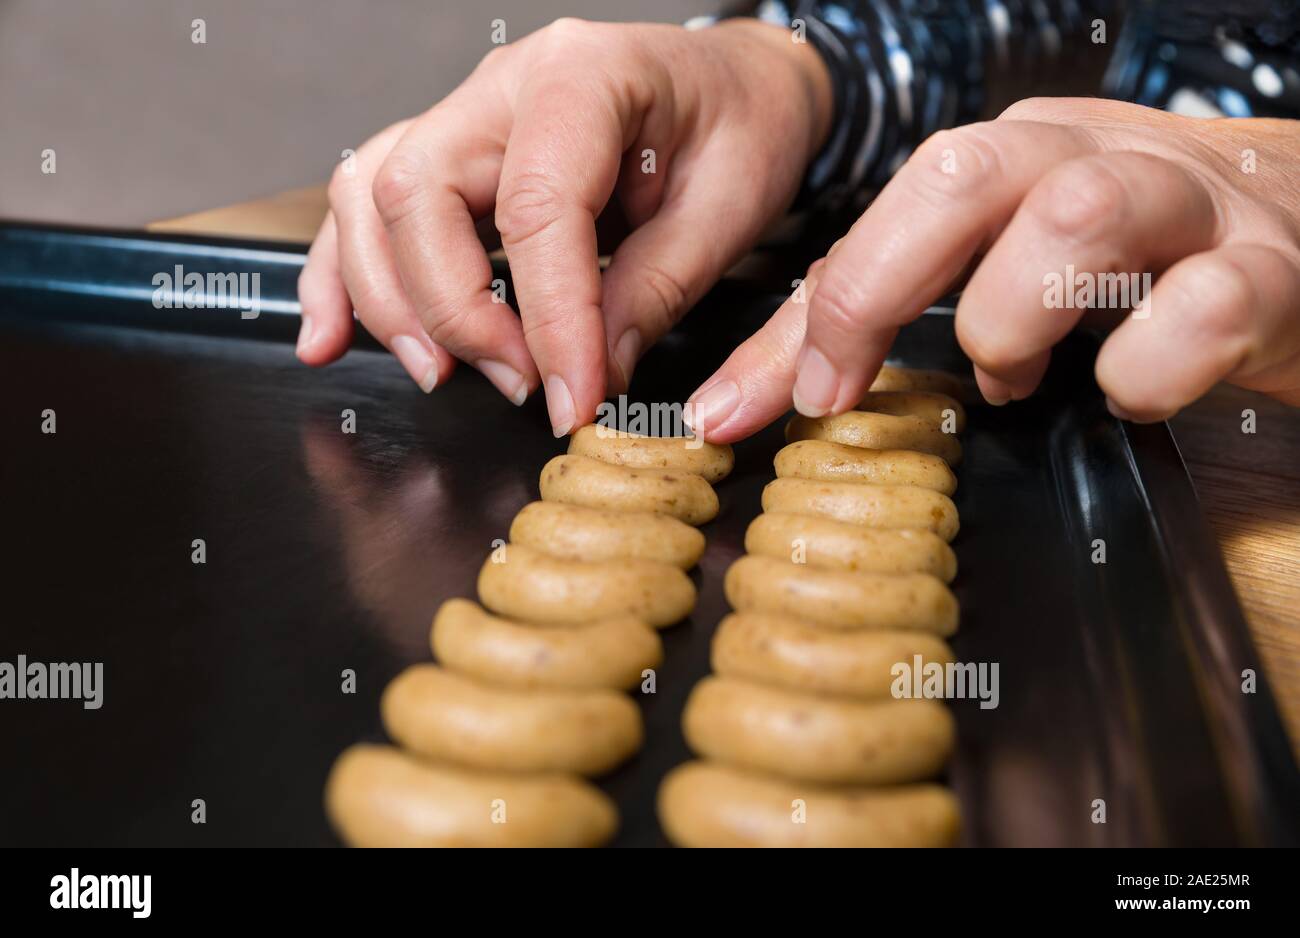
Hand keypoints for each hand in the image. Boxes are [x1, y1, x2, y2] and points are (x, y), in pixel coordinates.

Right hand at [297, 17, 830, 434]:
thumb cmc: (742, 126)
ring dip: (391, 300)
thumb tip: (587, 373)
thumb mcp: (727, 210)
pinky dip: (342, 274)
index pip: (537, 209)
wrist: (738, 85)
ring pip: (372, 198)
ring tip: (442, 374)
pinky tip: (331, 335)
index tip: (573, 396)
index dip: (550, 319)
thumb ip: (652, 292)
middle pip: (418, 195)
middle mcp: (505, 86)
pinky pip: (368, 203)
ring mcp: (468, 116)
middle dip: (455, 311)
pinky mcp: (453, 155)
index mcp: (584, 77)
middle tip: (519, 383)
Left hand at [691, 98, 1299, 439]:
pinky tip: (1128, 391)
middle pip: (963, 175)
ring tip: (1014, 376)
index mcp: (1015, 158)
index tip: (776, 400)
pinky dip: (1147, 367)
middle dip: (880, 286)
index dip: (826, 302)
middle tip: (854, 384)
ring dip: (1014, 319)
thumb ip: (877, 321)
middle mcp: (1089, 156)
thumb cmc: (1135, 263)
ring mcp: (1186, 202)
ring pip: (1077, 217)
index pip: (893, 203)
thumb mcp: (997, 269)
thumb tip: (740, 399)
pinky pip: (1205, 305)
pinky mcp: (1271, 268)